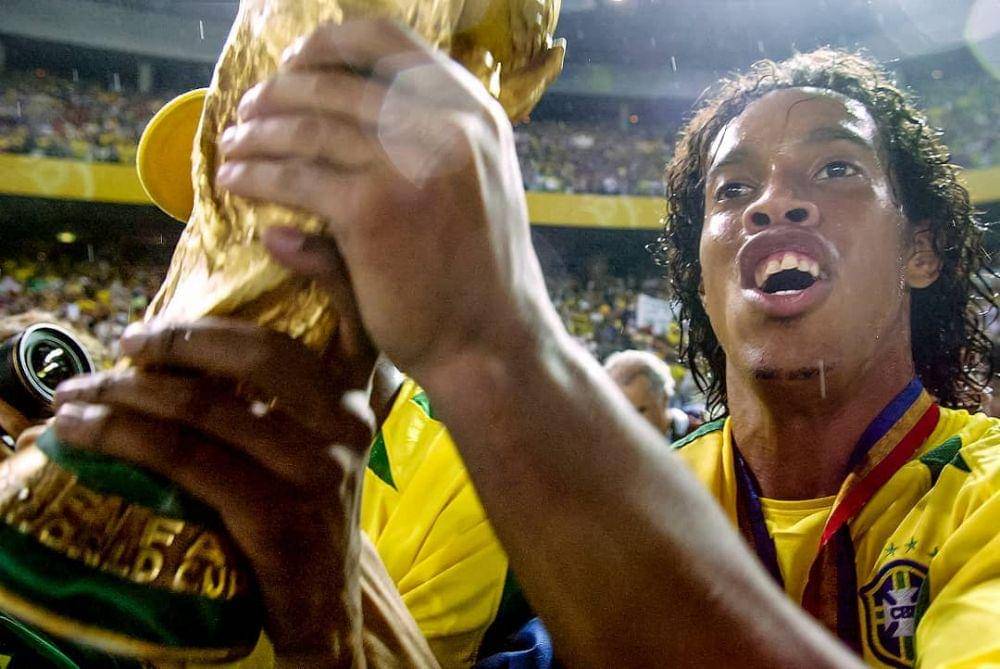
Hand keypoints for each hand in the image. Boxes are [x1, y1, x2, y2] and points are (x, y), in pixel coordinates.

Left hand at [51, 318, 375, 663]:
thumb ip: (286, 401)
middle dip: (177, 342)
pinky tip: (85, 434)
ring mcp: (315, 472)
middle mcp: (344, 428)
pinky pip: (189, 461)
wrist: (324, 606)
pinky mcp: (278, 517)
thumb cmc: (302, 519)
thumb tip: (184, 353)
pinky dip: (126, 439)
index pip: (291, 337)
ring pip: (207, 408)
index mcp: (349, 402)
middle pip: (254, 356)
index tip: (157, 325)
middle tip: (124, 344)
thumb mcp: (314, 450)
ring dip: (127, 393)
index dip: (218, 322)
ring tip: (78, 395)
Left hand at [217, 19, 555, 382]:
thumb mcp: (471, 186)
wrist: (490, 343)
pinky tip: (234, 184)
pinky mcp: (373, 211)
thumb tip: (326, 118)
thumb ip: (421, 145)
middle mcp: (447, 125)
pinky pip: (294, 178)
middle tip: (246, 113)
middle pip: (335, 84)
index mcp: (473, 112)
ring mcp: (410, 165)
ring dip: (256, 135)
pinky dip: (255, 177)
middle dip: (276, 94)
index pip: (390, 42)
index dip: (329, 43)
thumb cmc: (477, 275)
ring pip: (308, 128)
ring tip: (232, 147)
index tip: (293, 61)